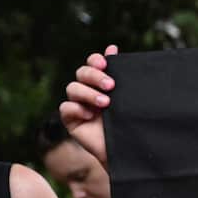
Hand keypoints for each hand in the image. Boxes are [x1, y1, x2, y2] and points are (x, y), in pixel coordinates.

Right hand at [59, 45, 117, 165]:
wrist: (129, 149)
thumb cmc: (131, 122)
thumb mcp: (129, 97)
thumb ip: (122, 75)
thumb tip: (112, 47)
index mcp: (103, 82)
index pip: (93, 63)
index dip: (96, 60)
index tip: (106, 63)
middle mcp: (89, 90)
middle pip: (81, 73)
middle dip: (94, 76)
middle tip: (111, 85)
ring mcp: (79, 104)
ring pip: (73, 88)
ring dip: (88, 93)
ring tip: (106, 103)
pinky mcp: (71, 120)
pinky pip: (65, 108)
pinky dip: (76, 108)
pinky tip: (89, 115)